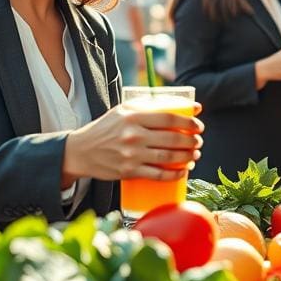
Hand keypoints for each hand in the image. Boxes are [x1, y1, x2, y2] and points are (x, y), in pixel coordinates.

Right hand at [62, 104, 203, 185]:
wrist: (81, 151)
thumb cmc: (108, 127)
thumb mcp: (125, 110)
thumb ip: (153, 105)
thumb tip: (190, 106)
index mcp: (134, 116)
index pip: (169, 118)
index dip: (189, 123)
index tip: (198, 125)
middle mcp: (133, 135)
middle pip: (172, 139)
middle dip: (192, 141)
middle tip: (198, 141)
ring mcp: (131, 154)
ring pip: (168, 157)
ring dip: (187, 157)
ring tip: (195, 154)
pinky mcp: (128, 171)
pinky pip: (158, 175)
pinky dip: (175, 174)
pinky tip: (183, 171)